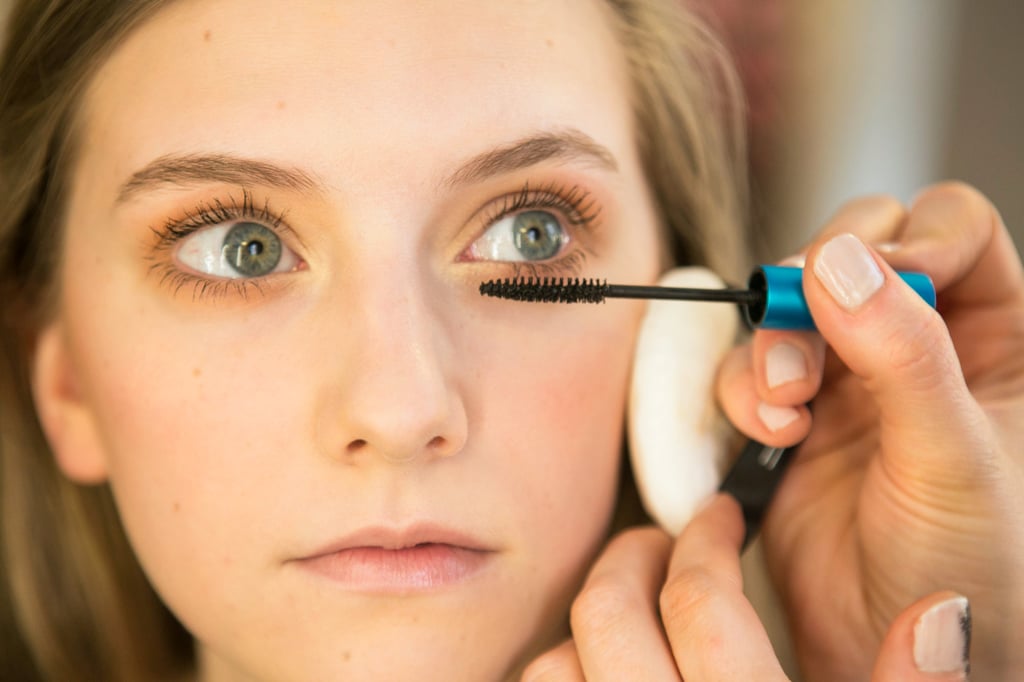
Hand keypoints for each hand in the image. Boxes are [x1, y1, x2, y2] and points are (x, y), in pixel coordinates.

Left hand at [521, 495, 970, 680]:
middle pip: (610, 615)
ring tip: (624, 612)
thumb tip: (936, 612)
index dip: (709, 538)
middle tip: (659, 542)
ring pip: (554, 665)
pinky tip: (594, 677)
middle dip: (631, 556)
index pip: (703, 603)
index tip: (721, 515)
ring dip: (583, 624)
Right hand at [717, 182, 1023, 678]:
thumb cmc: (968, 575)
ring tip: (783, 409)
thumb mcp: (955, 458)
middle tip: (804, 353)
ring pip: (789, 305)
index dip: (910, 242)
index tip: (873, 286)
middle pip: (853, 252)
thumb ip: (905, 354)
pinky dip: (742, 389)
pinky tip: (768, 432)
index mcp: (997, 341)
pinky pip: (746, 365)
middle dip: (812, 292)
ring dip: (771, 346)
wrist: (888, 655)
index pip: (952, 232)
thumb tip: (842, 260)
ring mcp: (848, 378)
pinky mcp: (790, 415)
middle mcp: (917, 345)